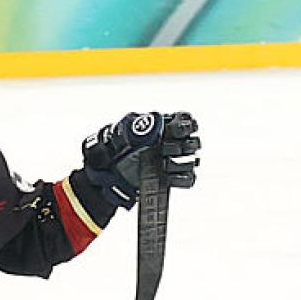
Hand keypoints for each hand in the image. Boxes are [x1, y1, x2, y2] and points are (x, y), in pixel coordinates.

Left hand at [82, 112, 199, 208]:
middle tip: (165, 149)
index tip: (174, 131)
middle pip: (192, 142)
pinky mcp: (172, 179)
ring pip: (191, 161)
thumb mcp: (121, 131)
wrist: (108, 175)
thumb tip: (154, 122)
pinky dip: (180, 178)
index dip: (185, 125)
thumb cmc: (114, 149)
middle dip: (181, 146)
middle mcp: (171, 143)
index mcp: (162, 127)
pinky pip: (188, 179)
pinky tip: (167, 177)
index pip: (186, 120)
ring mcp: (173, 161)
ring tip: (162, 165)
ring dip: (179, 163)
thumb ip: (137, 124)